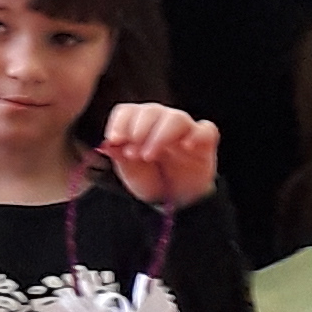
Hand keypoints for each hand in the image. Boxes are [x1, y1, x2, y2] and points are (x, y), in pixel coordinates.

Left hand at [101, 102, 220, 207]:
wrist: (175, 200)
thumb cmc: (151, 179)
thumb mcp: (130, 171)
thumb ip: (119, 156)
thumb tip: (106, 144)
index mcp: (139, 124)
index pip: (127, 111)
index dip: (119, 123)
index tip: (114, 140)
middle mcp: (161, 122)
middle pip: (151, 111)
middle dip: (139, 130)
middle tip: (133, 153)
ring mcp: (184, 130)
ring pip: (175, 118)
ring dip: (160, 135)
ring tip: (149, 155)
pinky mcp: (204, 142)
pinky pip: (206, 130)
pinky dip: (196, 134)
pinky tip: (186, 146)